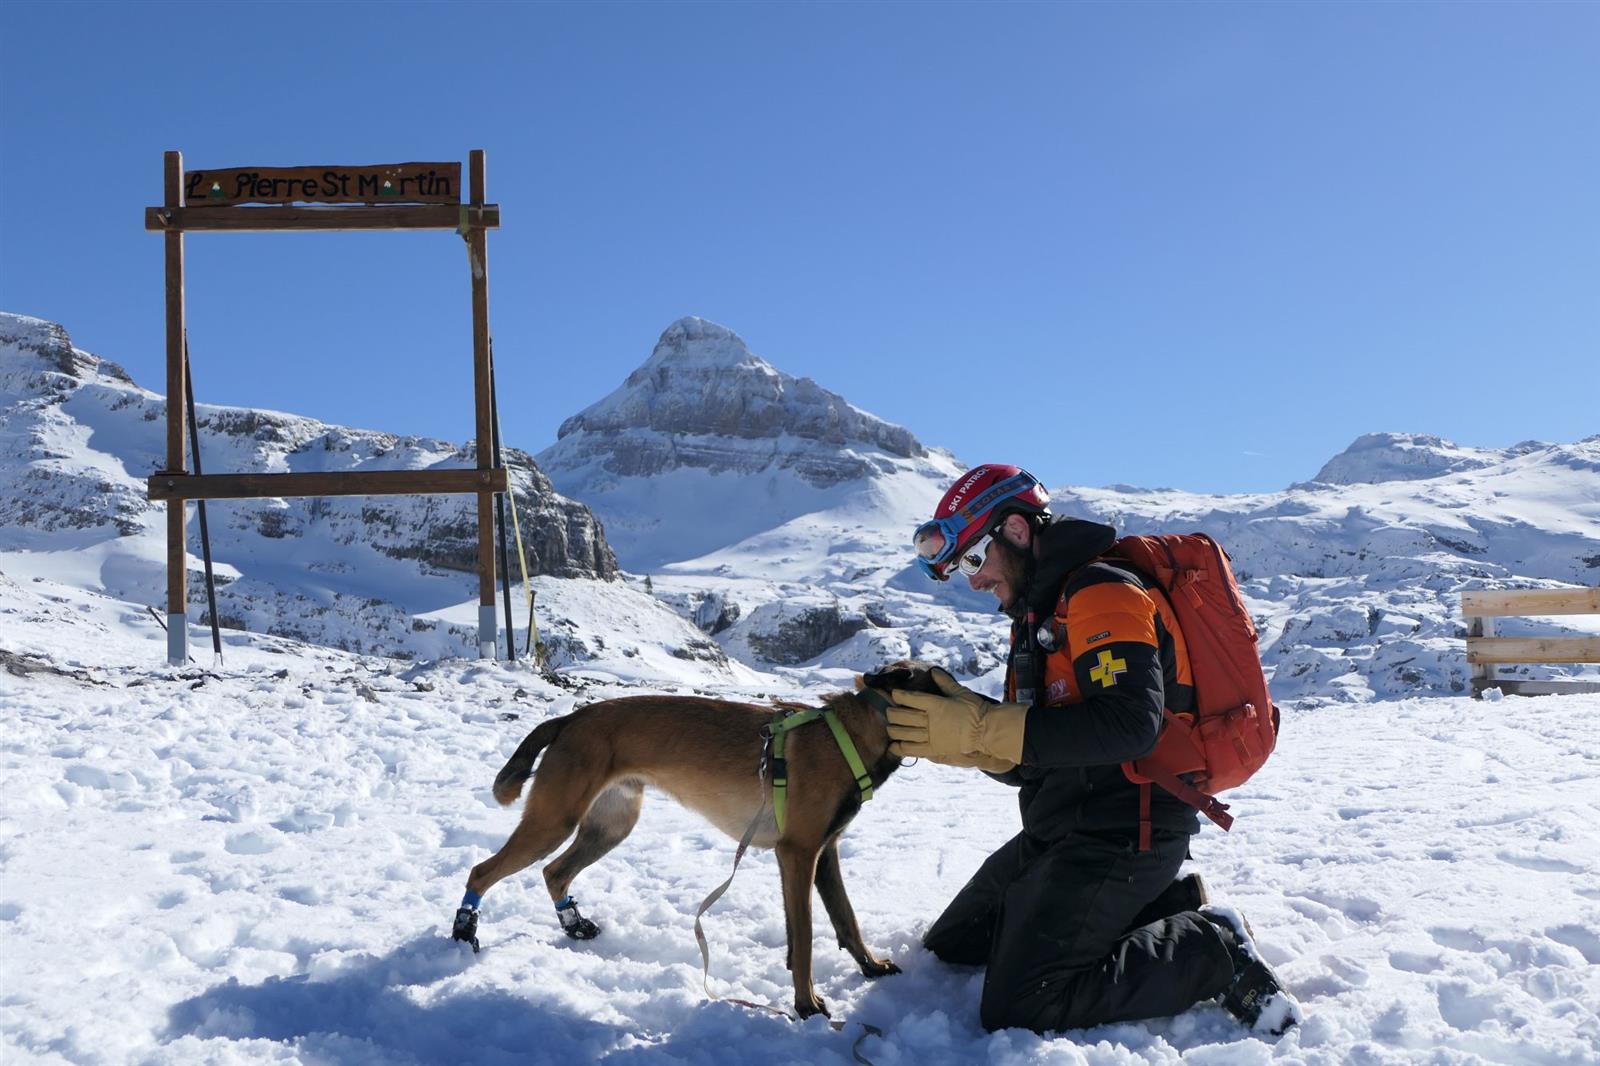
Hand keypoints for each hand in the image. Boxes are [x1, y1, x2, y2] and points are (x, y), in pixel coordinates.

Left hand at [886, 668, 1025, 766]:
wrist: (985, 731)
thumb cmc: (975, 709)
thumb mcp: (960, 692)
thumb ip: (945, 683)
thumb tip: (934, 672)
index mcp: (936, 704)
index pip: (910, 698)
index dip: (898, 696)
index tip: (894, 694)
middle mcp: (930, 720)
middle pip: (902, 716)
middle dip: (891, 713)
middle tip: (889, 711)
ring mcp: (931, 736)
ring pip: (903, 733)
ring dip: (893, 729)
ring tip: (891, 727)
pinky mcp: (934, 750)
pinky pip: (912, 750)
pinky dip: (900, 748)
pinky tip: (892, 746)